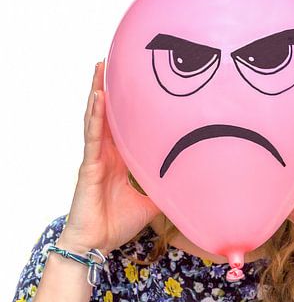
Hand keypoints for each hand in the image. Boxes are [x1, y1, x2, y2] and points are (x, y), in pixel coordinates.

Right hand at [59, 61, 160, 254]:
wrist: (97, 244)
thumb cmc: (119, 222)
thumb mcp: (153, 200)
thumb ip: (168, 185)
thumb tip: (196, 180)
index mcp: (120, 157)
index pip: (125, 123)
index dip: (128, 102)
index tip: (136, 78)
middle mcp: (107, 152)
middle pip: (109, 113)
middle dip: (110, 86)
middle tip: (114, 57)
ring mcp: (96, 157)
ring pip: (97, 118)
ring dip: (98, 91)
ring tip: (100, 65)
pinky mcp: (89, 166)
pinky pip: (93, 136)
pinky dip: (95, 115)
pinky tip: (97, 97)